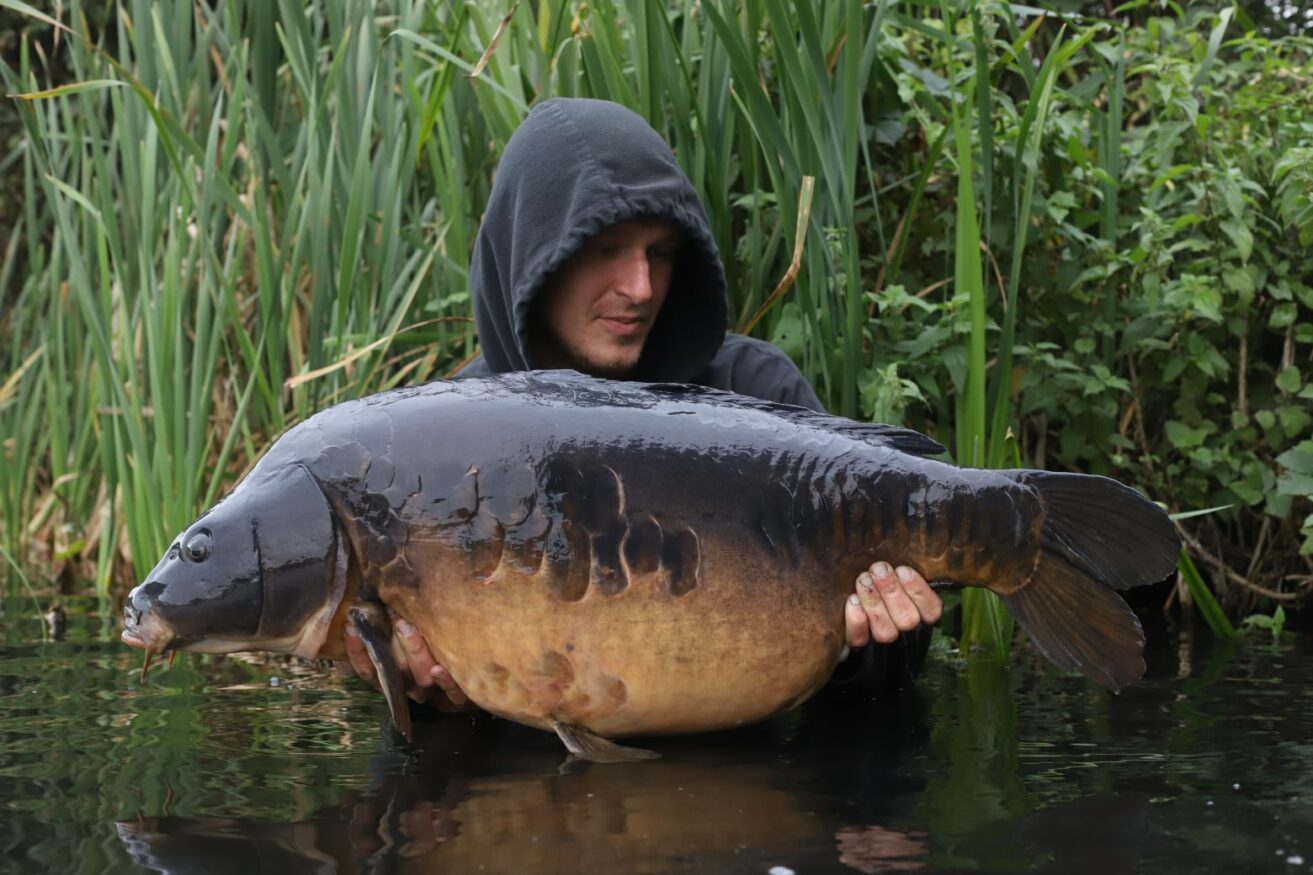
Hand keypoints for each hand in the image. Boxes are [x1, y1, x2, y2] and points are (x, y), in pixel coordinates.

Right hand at [344, 612, 472, 710]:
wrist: (475, 678)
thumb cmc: (433, 651)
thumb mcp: (407, 641)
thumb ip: (391, 630)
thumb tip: (373, 606)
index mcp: (393, 679)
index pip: (368, 671)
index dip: (357, 652)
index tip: (351, 628)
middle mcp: (410, 687)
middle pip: (395, 671)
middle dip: (391, 643)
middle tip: (392, 615)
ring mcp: (433, 692)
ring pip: (420, 678)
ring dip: (414, 652)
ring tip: (409, 628)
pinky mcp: (457, 695)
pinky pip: (451, 692)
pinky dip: (444, 681)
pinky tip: (438, 668)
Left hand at [844, 561, 941, 647]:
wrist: (837, 586)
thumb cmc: (871, 570)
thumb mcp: (888, 564)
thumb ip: (898, 563)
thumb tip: (906, 538)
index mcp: (918, 607)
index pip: (932, 610)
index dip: (919, 591)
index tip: (903, 570)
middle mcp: (902, 625)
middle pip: (908, 620)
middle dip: (892, 592)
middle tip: (878, 569)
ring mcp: (880, 635)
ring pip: (886, 632)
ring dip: (874, 603)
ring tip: (863, 580)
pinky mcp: (857, 641)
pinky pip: (860, 639)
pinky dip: (856, 620)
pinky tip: (852, 600)